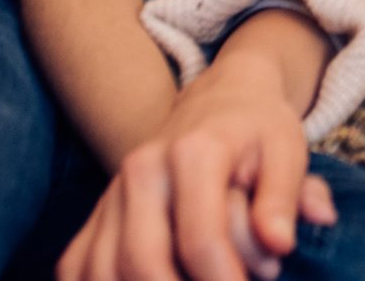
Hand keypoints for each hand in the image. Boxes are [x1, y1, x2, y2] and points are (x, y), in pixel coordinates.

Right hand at [57, 61, 333, 280]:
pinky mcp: (95, 214)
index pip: (200, 237)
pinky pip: (76, 265)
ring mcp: (112, 193)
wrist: (219, 101)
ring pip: (102, 268)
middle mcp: (142, 170)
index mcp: (194, 152)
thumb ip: (286, 199)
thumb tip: (280, 244)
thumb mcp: (288, 152)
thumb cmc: (259, 132)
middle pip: (142, 259)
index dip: (223, 279)